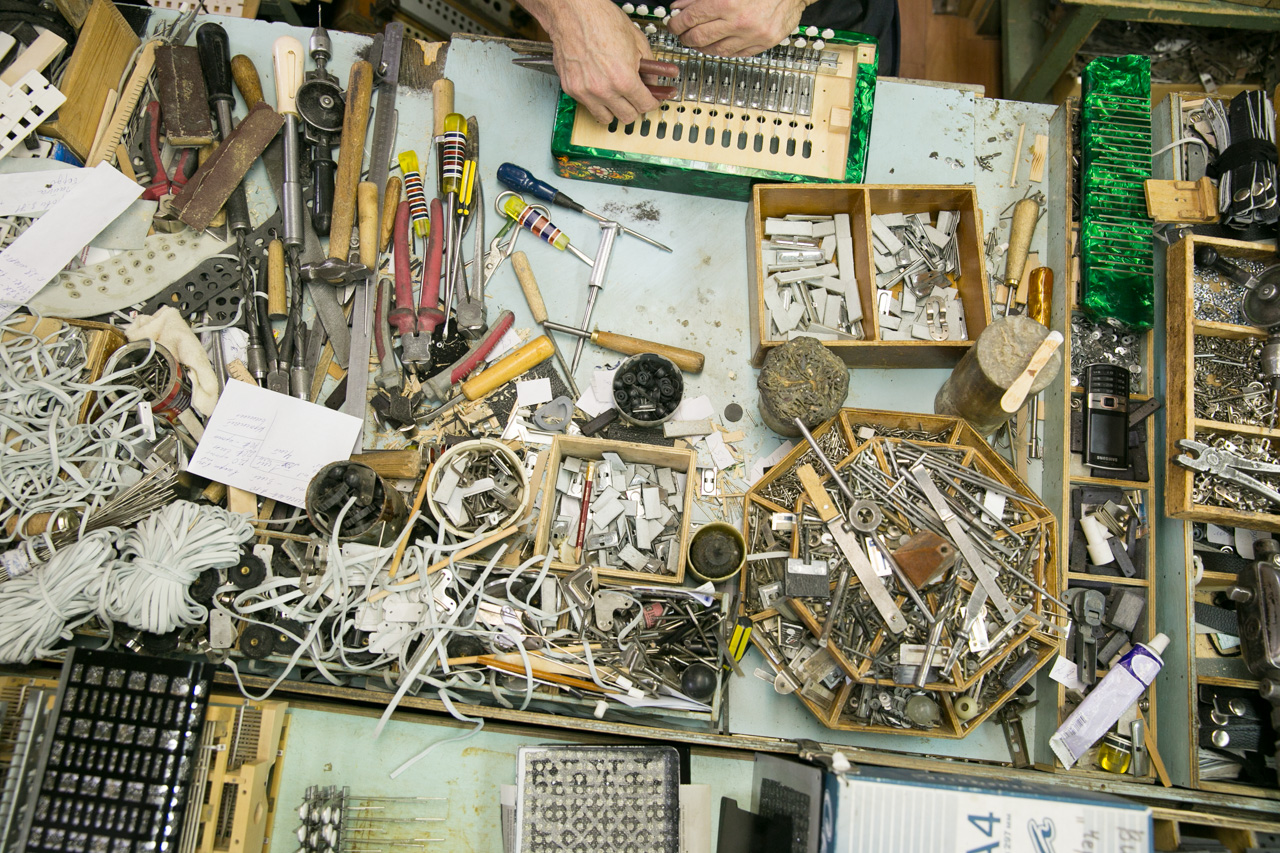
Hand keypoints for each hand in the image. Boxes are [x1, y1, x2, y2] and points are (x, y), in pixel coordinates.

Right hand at [536, 0, 659, 125]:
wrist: (574, 11)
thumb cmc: (601, 19)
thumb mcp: (637, 41)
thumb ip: (648, 67)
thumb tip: (652, 81)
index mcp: (623, 79)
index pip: (645, 106)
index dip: (652, 102)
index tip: (651, 100)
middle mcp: (603, 90)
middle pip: (627, 117)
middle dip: (635, 107)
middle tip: (635, 98)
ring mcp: (585, 92)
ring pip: (606, 118)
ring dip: (614, 109)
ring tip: (617, 96)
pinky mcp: (571, 88)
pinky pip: (588, 105)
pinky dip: (596, 100)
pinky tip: (599, 86)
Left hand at [667, 0, 808, 56]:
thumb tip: (681, 6)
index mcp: (726, 2)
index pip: (690, 18)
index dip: (677, 22)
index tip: (674, 22)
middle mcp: (738, 22)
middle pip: (698, 38)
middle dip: (685, 36)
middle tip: (682, 33)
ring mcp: (751, 36)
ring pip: (715, 51)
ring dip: (702, 47)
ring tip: (698, 40)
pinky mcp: (763, 44)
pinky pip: (735, 54)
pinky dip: (723, 50)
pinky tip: (718, 44)